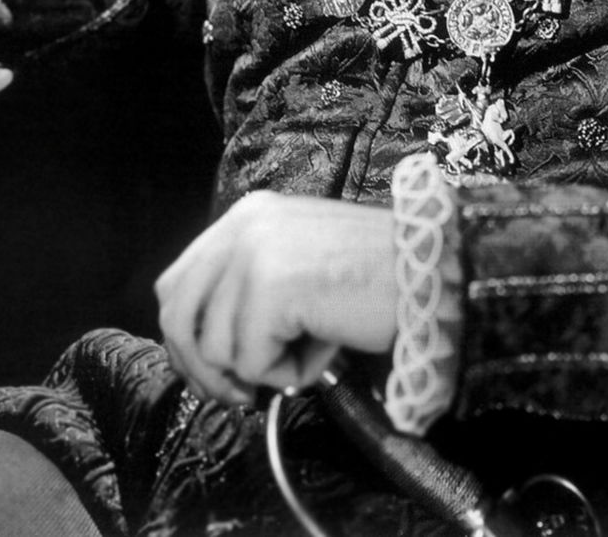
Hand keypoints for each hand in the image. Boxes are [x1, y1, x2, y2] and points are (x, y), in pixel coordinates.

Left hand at [155, 190, 397, 405]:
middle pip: (178, 315)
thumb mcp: (299, 265)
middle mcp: (244, 225)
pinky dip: (288, 373)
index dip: (187, 338)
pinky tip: (325, 348)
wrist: (430, 271)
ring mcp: (254, 252)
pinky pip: (251, 363)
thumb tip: (204, 350)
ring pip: (215, 349)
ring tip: (311, 351)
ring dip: (261, 371)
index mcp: (248, 215)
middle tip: (243, 393)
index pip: (178, 282)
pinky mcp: (271, 286)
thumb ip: (251, 285)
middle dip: (202, 369)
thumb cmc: (377, 278)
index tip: (215, 373)